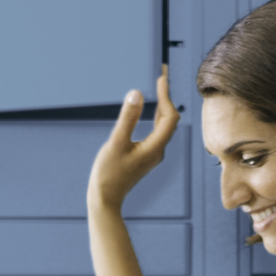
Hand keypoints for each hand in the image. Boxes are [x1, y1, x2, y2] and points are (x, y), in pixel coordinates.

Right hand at [89, 69, 179, 216]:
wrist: (105, 199)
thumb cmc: (108, 174)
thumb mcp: (116, 142)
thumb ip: (127, 117)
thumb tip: (138, 93)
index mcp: (155, 147)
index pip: (169, 116)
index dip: (166, 95)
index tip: (161, 77)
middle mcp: (158, 150)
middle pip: (170, 119)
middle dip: (167, 96)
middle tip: (162, 76)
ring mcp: (152, 154)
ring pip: (164, 125)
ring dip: (162, 105)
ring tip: (158, 87)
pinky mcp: (145, 155)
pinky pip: (156, 131)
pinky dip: (155, 116)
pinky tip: (149, 109)